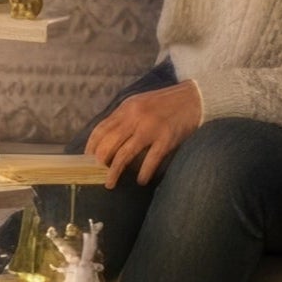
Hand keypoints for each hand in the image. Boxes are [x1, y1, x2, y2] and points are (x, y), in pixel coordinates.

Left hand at [84, 81, 202, 187]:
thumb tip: (108, 139)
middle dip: (99, 161)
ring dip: (114, 171)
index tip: (86, 160)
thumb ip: (125, 117)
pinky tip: (141, 181)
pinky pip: (150, 160)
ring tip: (109, 183)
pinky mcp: (166, 138)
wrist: (195, 98)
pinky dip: (144, 173)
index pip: (101, 128)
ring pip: (125, 154)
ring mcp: (151, 128)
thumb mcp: (140, 103)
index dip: (91, 146)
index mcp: (127, 108)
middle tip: (94, 174)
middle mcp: (135, 117)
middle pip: (109, 143)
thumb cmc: (167, 104)